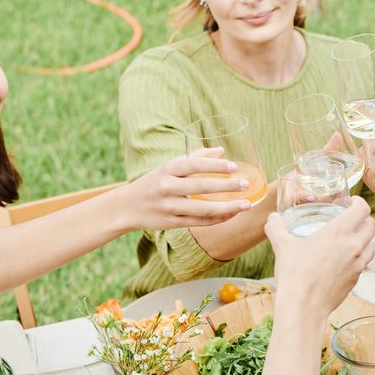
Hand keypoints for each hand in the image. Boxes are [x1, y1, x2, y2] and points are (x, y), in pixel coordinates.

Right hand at [121, 148, 250, 229]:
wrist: (127, 207)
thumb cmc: (155, 182)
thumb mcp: (169, 167)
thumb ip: (195, 157)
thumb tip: (221, 151)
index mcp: (167, 169)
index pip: (194, 165)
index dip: (215, 165)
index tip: (234, 166)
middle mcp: (167, 187)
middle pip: (201, 187)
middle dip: (227, 186)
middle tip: (246, 184)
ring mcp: (169, 207)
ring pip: (203, 209)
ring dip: (228, 208)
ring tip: (246, 205)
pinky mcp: (172, 223)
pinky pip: (200, 222)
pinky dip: (218, 219)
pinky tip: (232, 214)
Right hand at [265, 197, 374, 308]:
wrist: (304, 306)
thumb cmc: (295, 274)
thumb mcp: (283, 247)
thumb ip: (277, 229)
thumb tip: (271, 218)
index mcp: (339, 231)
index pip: (362, 209)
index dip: (360, 202)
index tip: (352, 202)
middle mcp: (354, 245)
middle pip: (371, 225)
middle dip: (364, 220)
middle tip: (353, 219)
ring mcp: (358, 263)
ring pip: (372, 244)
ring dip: (366, 239)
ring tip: (353, 238)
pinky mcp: (356, 278)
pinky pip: (365, 262)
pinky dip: (361, 257)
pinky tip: (347, 259)